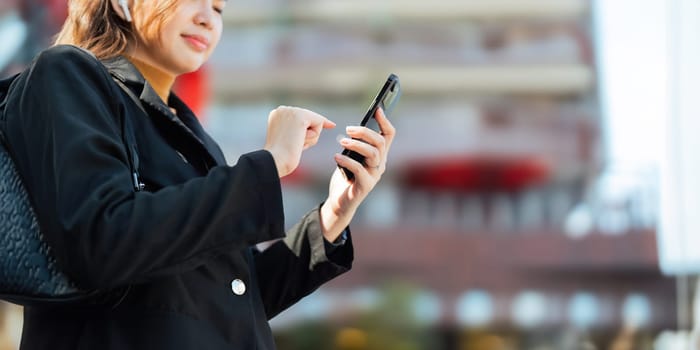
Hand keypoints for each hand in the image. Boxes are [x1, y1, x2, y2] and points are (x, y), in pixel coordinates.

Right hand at [264, 106, 335, 177]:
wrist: (275, 161)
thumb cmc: (282, 157)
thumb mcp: (289, 139)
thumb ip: (299, 130)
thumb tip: (328, 125)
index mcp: (277, 114)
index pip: (302, 116)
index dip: (312, 124)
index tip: (331, 125)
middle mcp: (283, 109)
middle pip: (310, 118)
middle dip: (310, 134)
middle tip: (293, 145)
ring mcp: (291, 111)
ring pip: (315, 121)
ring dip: (310, 138)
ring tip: (294, 144)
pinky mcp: (300, 117)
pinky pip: (319, 123)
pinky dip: (313, 136)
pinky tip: (300, 142)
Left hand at [320, 108, 395, 240]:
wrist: (340, 202)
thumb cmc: (345, 177)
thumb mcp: (350, 156)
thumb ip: (354, 145)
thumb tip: (352, 130)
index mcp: (379, 154)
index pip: (389, 135)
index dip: (385, 121)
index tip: (377, 109)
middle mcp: (380, 164)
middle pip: (380, 142)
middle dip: (364, 132)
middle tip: (348, 129)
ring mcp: (374, 175)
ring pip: (373, 154)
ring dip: (357, 145)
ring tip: (342, 142)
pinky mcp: (365, 185)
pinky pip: (360, 169)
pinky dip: (347, 161)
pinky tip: (336, 157)